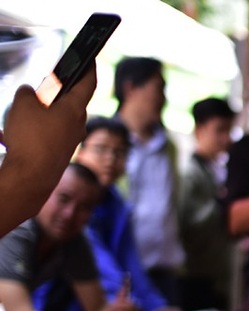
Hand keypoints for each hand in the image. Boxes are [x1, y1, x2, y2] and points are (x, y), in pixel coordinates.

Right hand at [0, 68, 94, 186]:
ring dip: (45, 111)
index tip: (90, 59)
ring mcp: (71, 141)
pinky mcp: (61, 153)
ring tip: (26, 109)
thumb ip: (28, 92)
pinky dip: (39, 127)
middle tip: (45, 84)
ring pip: (59, 118)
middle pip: (71, 101)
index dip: (89, 68)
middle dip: (58, 92)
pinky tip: (22, 130)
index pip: (88, 83)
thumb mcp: (22, 104)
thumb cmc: (31, 138)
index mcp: (76, 109)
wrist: (31, 177)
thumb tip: (31, 93)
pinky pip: (51, 133)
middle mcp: (79, 125)